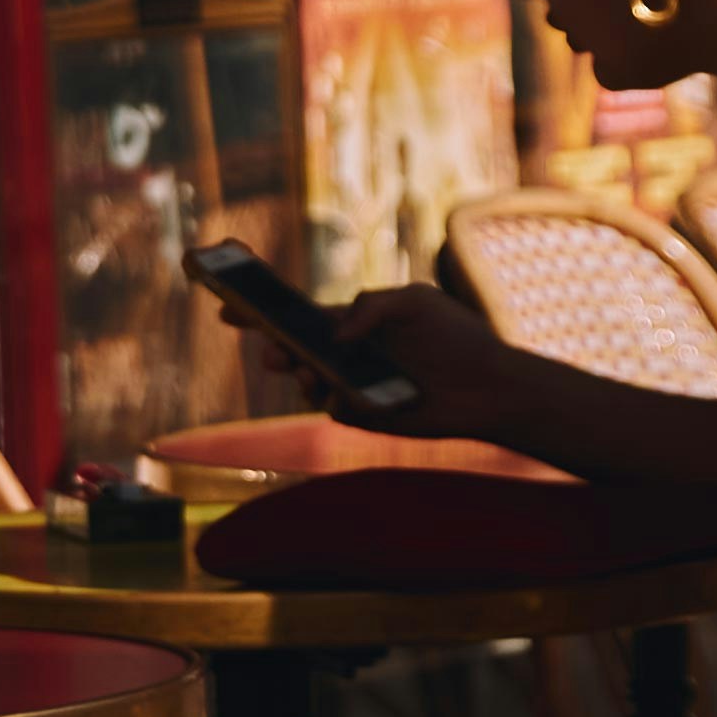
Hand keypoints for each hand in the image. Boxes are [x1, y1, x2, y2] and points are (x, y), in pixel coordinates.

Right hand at [236, 269, 505, 433]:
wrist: (490, 385)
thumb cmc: (457, 337)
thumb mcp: (415, 301)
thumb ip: (371, 306)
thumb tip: (335, 335)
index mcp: (355, 322)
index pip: (300, 315)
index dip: (261, 310)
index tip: (226, 304)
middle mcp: (347, 355)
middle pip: (292, 350)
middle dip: (274, 348)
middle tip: (273, 351)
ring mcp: (353, 386)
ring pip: (307, 382)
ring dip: (301, 375)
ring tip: (308, 371)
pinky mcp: (366, 416)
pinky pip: (335, 408)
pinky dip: (335, 399)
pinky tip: (346, 394)